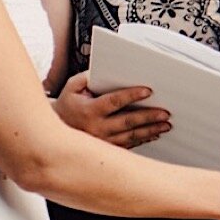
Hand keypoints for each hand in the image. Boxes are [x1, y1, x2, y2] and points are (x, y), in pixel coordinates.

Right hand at [51, 72, 169, 148]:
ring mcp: (102, 141)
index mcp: (89, 110)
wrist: (54, 130)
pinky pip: (128, 146)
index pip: (114, 101)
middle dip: (148, 117)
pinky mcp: (106, 149)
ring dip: (150, 130)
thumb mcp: (72, 86)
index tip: (148, 91)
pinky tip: (153, 135)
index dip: (132, 95)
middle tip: (165, 112)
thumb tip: (108, 70)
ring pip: (131, 136)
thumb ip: (89, 77)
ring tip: (165, 125)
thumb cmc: (67, 105)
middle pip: (127, 122)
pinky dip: (142, 140)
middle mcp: (96, 128)